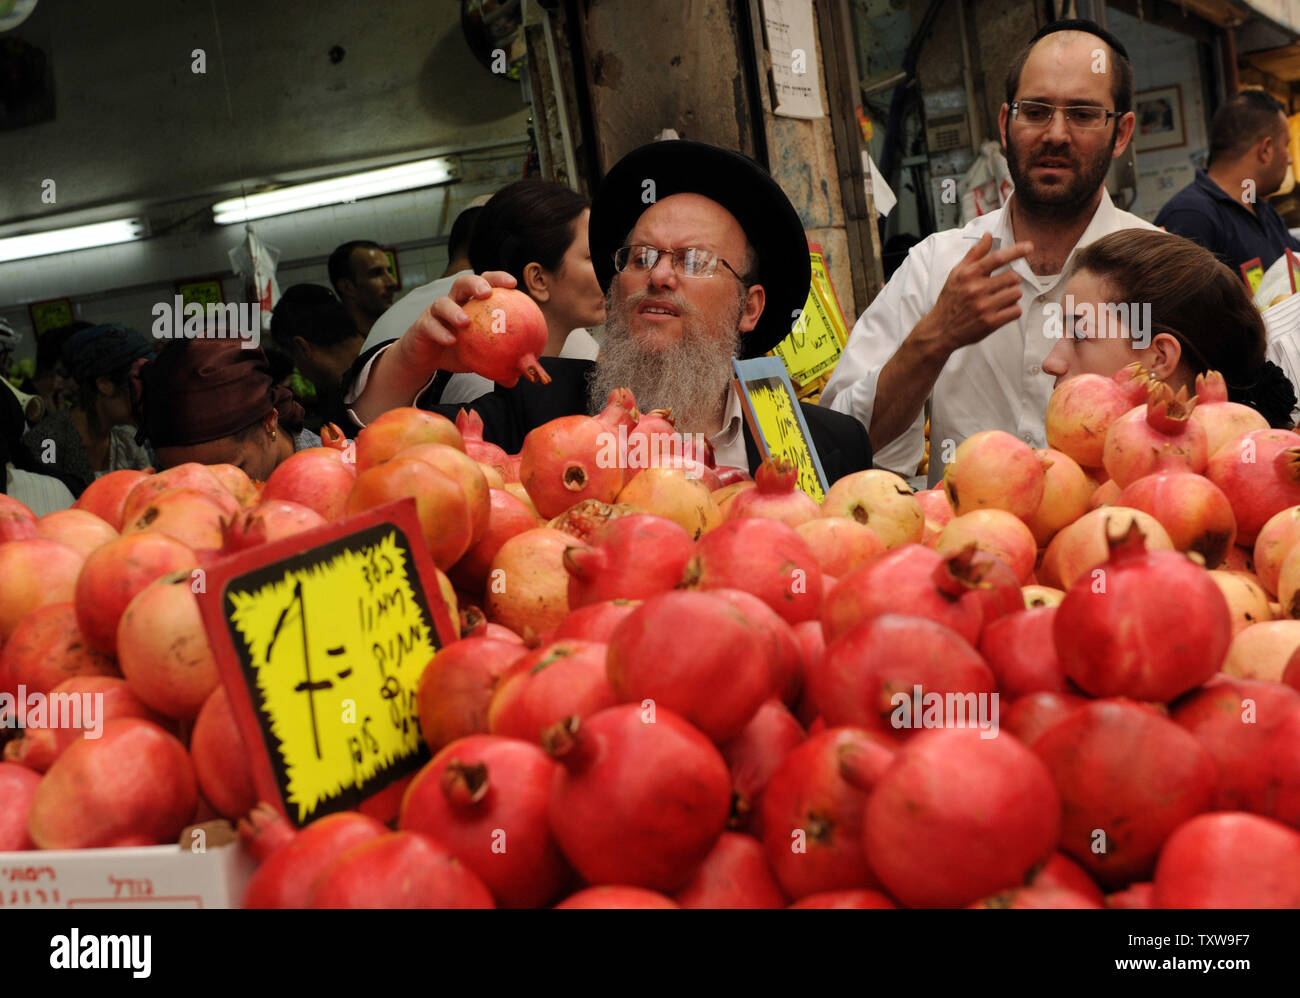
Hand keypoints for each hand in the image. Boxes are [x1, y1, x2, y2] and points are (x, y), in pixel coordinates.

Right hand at [394, 270, 517, 373]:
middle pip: (463, 283)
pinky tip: (451, 341)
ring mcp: (435, 312)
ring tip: (465, 322)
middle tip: (487, 293)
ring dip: (454, 310)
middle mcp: (453, 301)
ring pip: (442, 303)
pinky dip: (440, 332)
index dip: (498, 279)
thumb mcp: (482, 358)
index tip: (513, 284)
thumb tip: (523, 376)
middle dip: (476, 283)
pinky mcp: (421, 326)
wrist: (426, 359)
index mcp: (471, 303)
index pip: (486, 283)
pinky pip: (430, 326)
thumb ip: (502, 365)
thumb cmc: (458, 351)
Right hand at [921, 233, 1031, 352]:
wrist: (940, 330)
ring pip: (1016, 293)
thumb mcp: (956, 273)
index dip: (1016, 251)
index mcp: (968, 275)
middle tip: (1002, 285)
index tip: (1029, 247)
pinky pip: (1015, 310)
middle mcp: (976, 290)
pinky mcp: (990, 322)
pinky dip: (1012, 310)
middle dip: (1011, 280)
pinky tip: (1001, 310)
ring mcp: (984, 307)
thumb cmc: (950, 301)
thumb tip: (988, 236)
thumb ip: (974, 254)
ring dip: (1012, 295)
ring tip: (1000, 299)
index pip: (997, 258)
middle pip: (1012, 277)